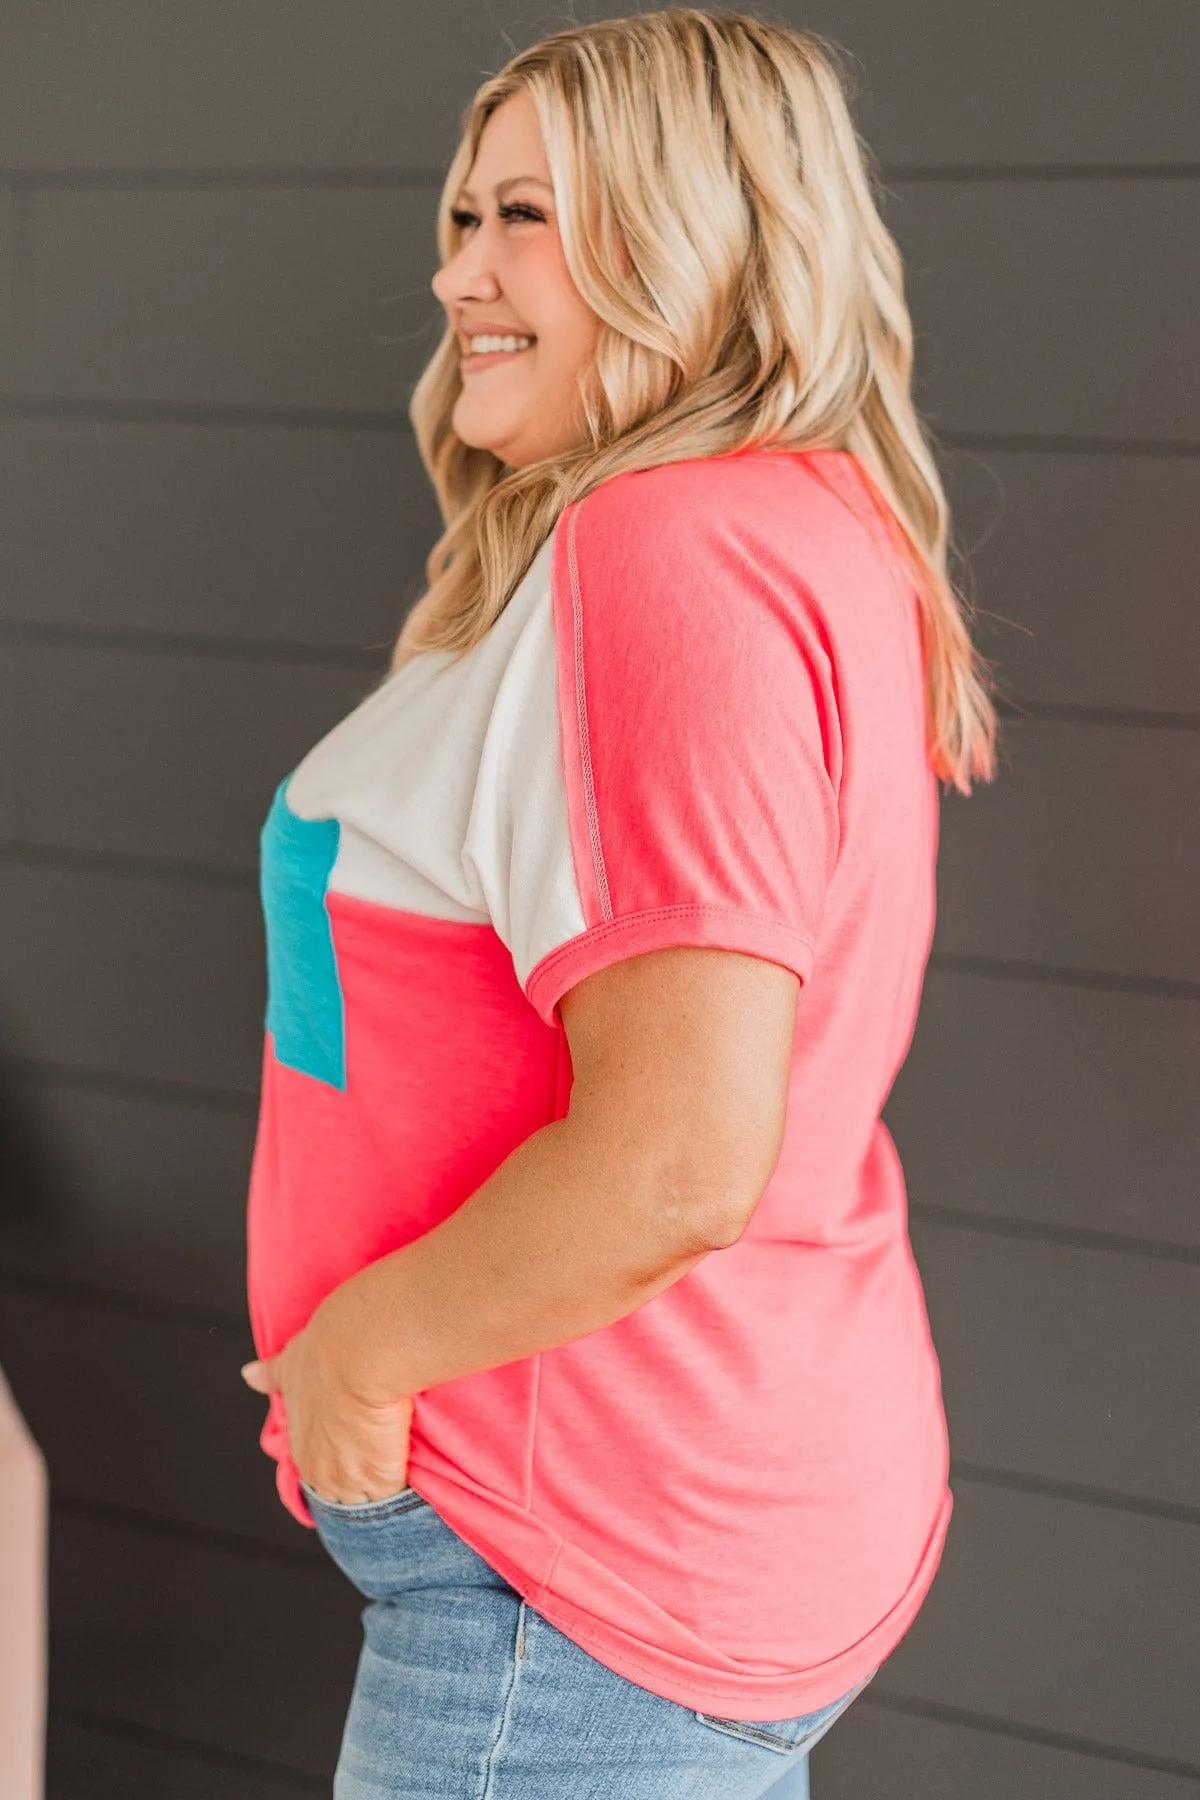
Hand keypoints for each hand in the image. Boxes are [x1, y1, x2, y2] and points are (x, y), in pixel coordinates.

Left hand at [240, 1304, 415, 1505]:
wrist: (359, 1354)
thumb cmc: (328, 1353)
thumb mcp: (292, 1363)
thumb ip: (272, 1375)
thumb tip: (249, 1374)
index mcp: (301, 1449)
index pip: (318, 1469)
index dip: (339, 1457)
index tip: (354, 1441)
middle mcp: (320, 1472)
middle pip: (342, 1491)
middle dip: (359, 1478)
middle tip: (379, 1449)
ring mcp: (351, 1482)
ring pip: (368, 1498)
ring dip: (382, 1485)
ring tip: (402, 1459)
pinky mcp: (384, 1482)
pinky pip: (397, 1493)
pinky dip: (408, 1482)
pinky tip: (417, 1463)